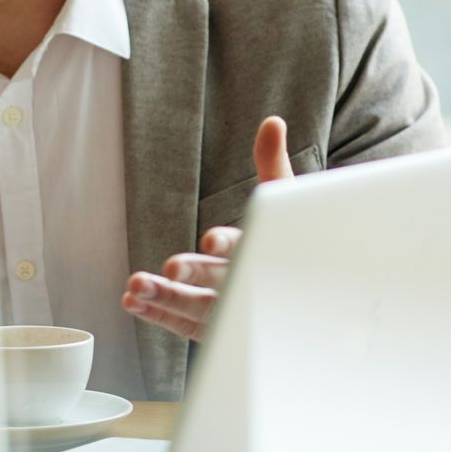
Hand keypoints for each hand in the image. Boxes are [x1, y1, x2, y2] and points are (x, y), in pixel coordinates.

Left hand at [122, 116, 292, 340]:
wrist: (318, 300)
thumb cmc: (292, 242)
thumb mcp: (286, 201)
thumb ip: (271, 163)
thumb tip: (271, 121)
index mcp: (270, 252)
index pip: (251, 247)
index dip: (230, 243)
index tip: (210, 240)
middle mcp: (252, 285)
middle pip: (222, 281)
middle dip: (195, 274)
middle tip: (169, 266)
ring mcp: (234, 312)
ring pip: (199, 308)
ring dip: (166, 297)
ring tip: (135, 285)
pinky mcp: (215, 330)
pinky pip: (183, 326)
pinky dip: (158, 315)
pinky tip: (131, 302)